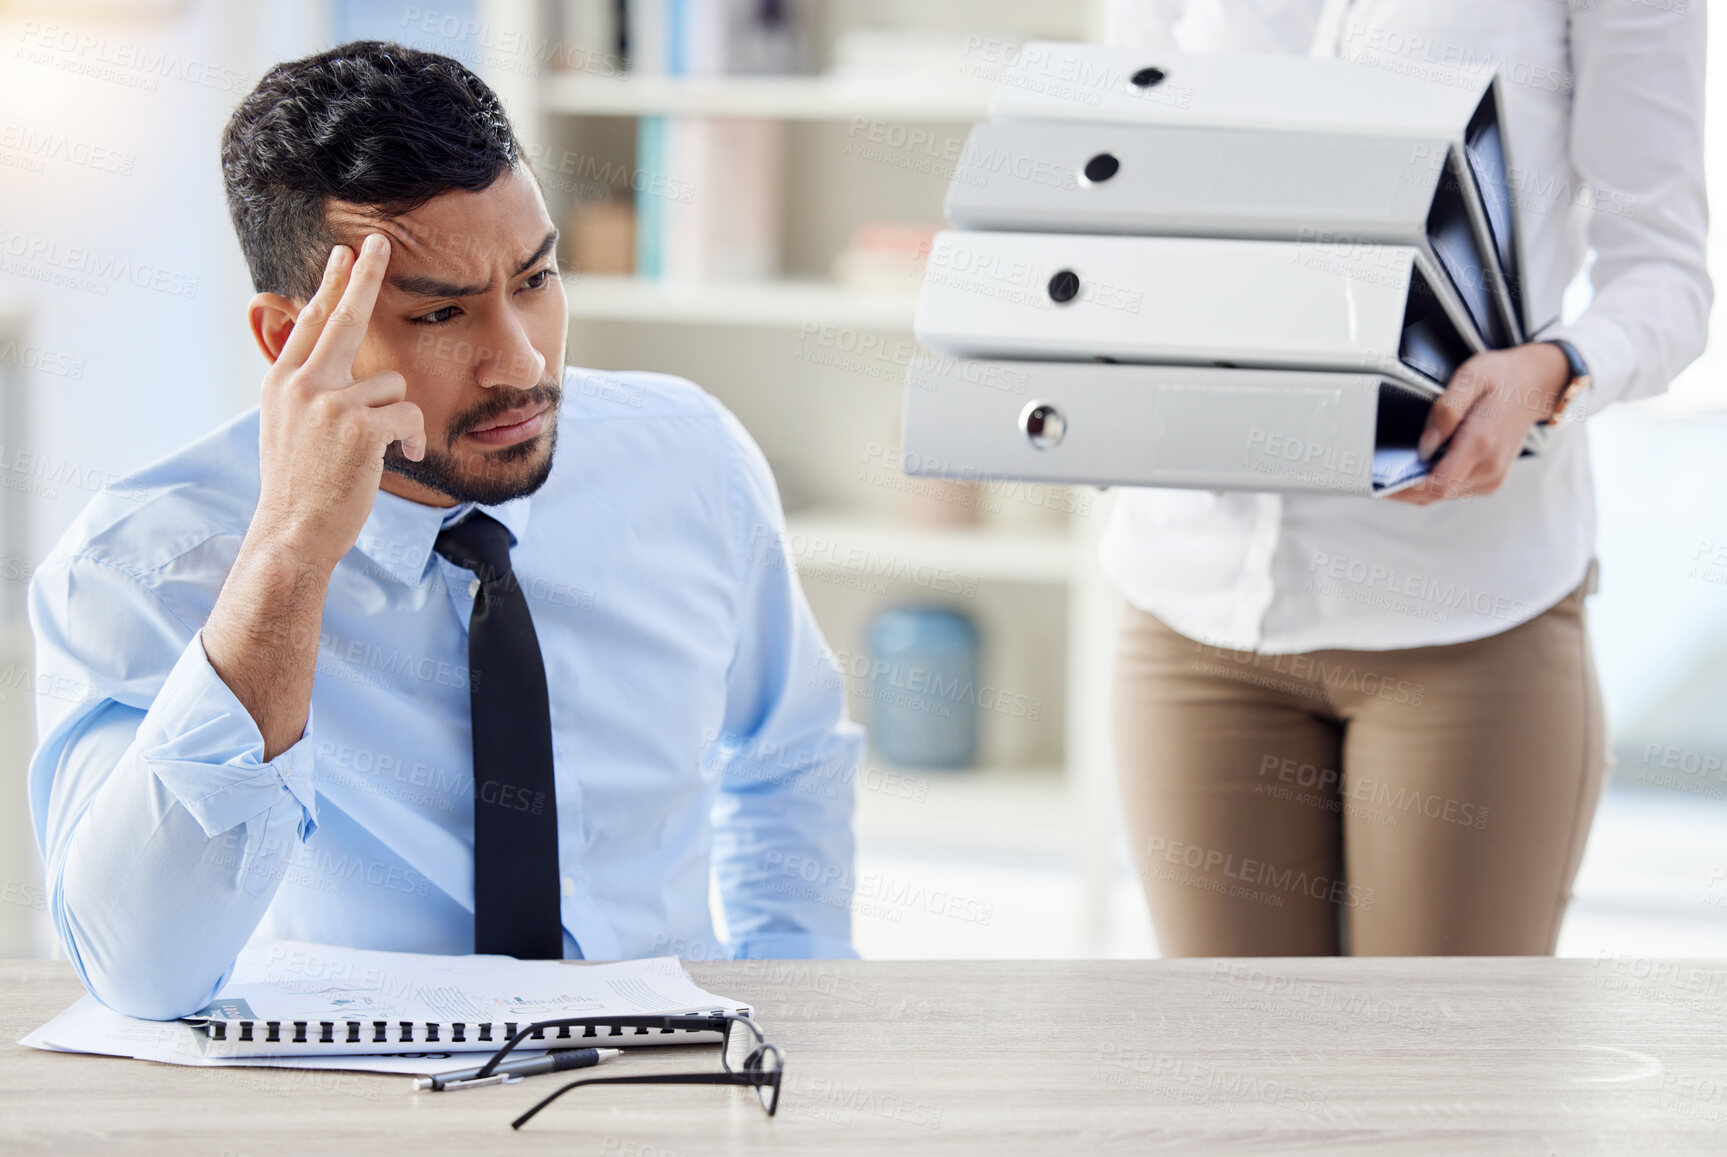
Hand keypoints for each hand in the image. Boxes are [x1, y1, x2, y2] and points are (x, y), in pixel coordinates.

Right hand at [253, 234, 426, 570]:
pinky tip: (401, 458)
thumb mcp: (286, 429)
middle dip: (365, 276)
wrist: (293, 532)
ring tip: (386, 449)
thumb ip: (305, 392)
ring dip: (401, 417)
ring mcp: (329, 403)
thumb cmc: (298, 487)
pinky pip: (408, 413)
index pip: (310, 321)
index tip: (345, 255)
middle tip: (380, 242)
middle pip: (344, 317)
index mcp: (282, 382)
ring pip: (394, 385)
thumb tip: (324, 363)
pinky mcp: (360, 427)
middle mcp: (301, 384)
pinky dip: (413, 437)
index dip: (332, 286)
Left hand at [1388, 342, 1568, 505]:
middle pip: (1436, 494)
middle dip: (1405, 490)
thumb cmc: (1503, 378)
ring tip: (1393, 473)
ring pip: (1444, 495)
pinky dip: (1434, 484)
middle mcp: (1489, 466)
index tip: (1382, 484)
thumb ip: (1445, 411)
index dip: (1405, 489)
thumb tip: (1425, 444)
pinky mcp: (1492, 478)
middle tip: (1378, 480)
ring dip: (1418, 488)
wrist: (1536, 384)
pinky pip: (1455, 489)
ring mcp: (1492, 476)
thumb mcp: (1471, 377)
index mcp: (1481, 442)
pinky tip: (1420, 469)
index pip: (1437, 483)